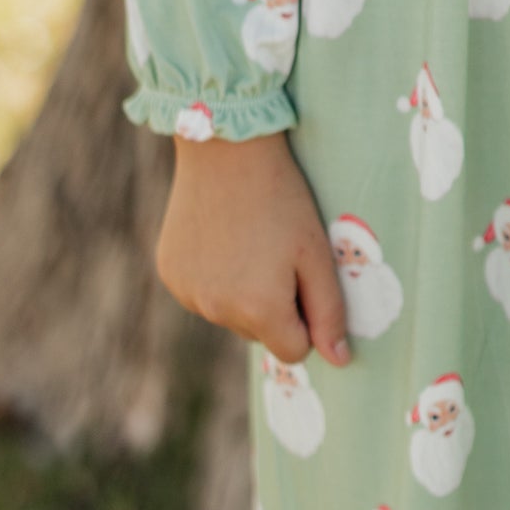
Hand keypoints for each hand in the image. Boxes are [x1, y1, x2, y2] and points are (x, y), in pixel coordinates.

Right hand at [155, 130, 347, 368]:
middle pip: (260, 333)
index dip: (307, 319)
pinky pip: (202, 294)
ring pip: (229, 314)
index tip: (304, 279)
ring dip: (242, 293)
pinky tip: (221, 236)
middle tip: (277, 252)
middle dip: (273, 306)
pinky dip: (214, 277)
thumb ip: (329, 312)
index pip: (293, 351)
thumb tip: (338, 360)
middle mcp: (217, 311)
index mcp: (259, 310)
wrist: (226, 148)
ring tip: (249, 239)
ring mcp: (188, 293)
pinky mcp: (170, 273)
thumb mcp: (316, 253)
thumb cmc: (282, 197)